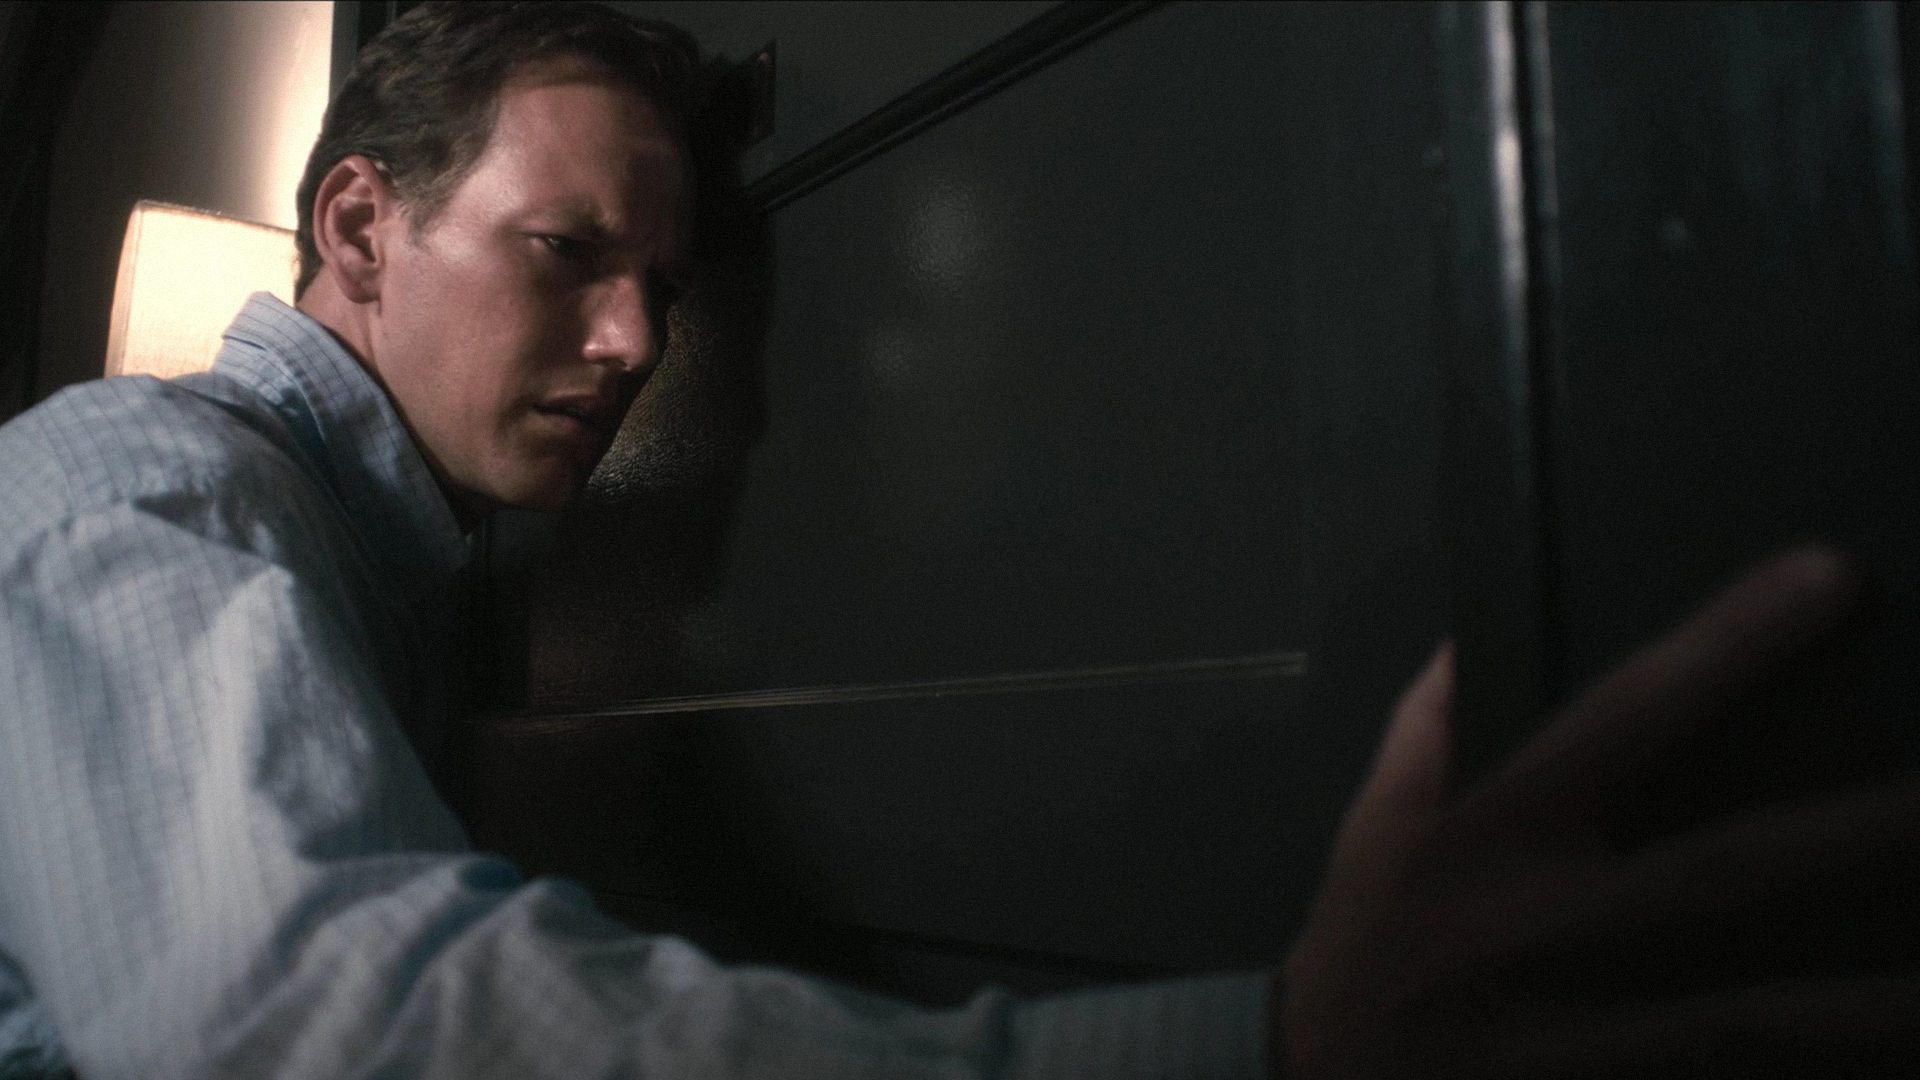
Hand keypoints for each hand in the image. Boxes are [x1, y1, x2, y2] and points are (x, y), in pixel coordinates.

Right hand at [1277, 546, 1919, 1078]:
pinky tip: (1897, 1052)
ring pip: (1758, 1017)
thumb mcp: (1372, 834)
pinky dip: (1815, 1077)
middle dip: (1861, 831)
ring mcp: (1576, 1038)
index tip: (1837, 574)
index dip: (1730, 645)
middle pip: (1727, 871)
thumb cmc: (1358, 955)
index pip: (1624, 717)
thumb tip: (1470, 638)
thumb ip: (1429, 735)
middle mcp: (1539, 927)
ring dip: (1879, 997)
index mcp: (1488, 835)